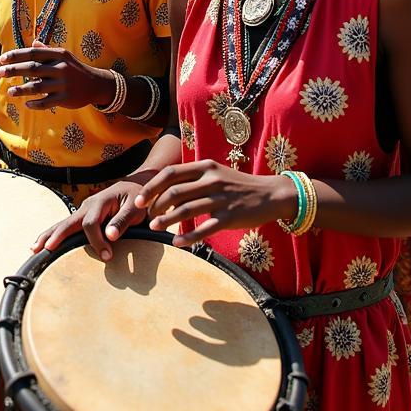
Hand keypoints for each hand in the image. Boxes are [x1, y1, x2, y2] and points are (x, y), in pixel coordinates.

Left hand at [0, 39, 118, 109]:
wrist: (97, 84)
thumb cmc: (74, 68)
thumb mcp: (64, 57)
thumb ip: (47, 51)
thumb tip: (33, 42)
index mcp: (59, 55)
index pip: (33, 53)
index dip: (16, 55)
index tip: (2, 59)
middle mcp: (61, 68)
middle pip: (33, 68)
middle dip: (14, 70)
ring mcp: (64, 84)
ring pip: (38, 87)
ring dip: (21, 89)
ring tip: (9, 91)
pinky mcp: (66, 99)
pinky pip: (47, 102)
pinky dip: (36, 104)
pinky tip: (26, 104)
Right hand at [32, 180, 147, 259]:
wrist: (137, 187)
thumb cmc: (138, 199)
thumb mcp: (135, 208)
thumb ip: (122, 221)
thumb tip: (110, 236)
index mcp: (99, 202)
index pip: (90, 224)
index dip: (96, 241)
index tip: (107, 256)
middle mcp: (87, 206)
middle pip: (67, 222)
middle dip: (56, 236)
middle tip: (46, 249)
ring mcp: (83, 211)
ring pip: (62, 224)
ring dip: (48, 236)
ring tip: (34, 248)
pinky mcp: (83, 216)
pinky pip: (67, 226)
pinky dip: (54, 234)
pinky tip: (44, 243)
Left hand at [136, 159, 293, 247]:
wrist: (272, 194)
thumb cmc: (237, 185)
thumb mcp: (215, 173)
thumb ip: (192, 178)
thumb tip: (163, 191)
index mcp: (205, 167)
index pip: (171, 173)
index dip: (151, 187)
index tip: (139, 200)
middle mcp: (212, 180)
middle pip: (175, 191)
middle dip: (155, 205)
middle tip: (146, 216)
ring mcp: (222, 198)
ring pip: (187, 209)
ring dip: (167, 220)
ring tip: (154, 228)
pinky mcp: (231, 216)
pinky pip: (206, 228)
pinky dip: (189, 237)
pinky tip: (177, 243)